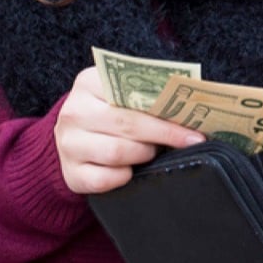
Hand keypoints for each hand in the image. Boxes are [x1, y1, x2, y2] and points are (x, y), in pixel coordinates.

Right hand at [53, 66, 204, 194]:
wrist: (73, 138)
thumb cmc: (110, 112)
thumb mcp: (122, 94)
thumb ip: (148, 93)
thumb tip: (191, 106)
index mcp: (88, 83)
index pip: (131, 94)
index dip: (165, 109)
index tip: (193, 121)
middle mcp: (74, 112)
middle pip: (127, 124)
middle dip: (164, 134)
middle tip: (190, 141)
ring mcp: (69, 145)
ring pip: (118, 153)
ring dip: (144, 154)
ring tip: (154, 151)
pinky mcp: (71, 174)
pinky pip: (106, 179)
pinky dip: (124, 176)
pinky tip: (132, 170)